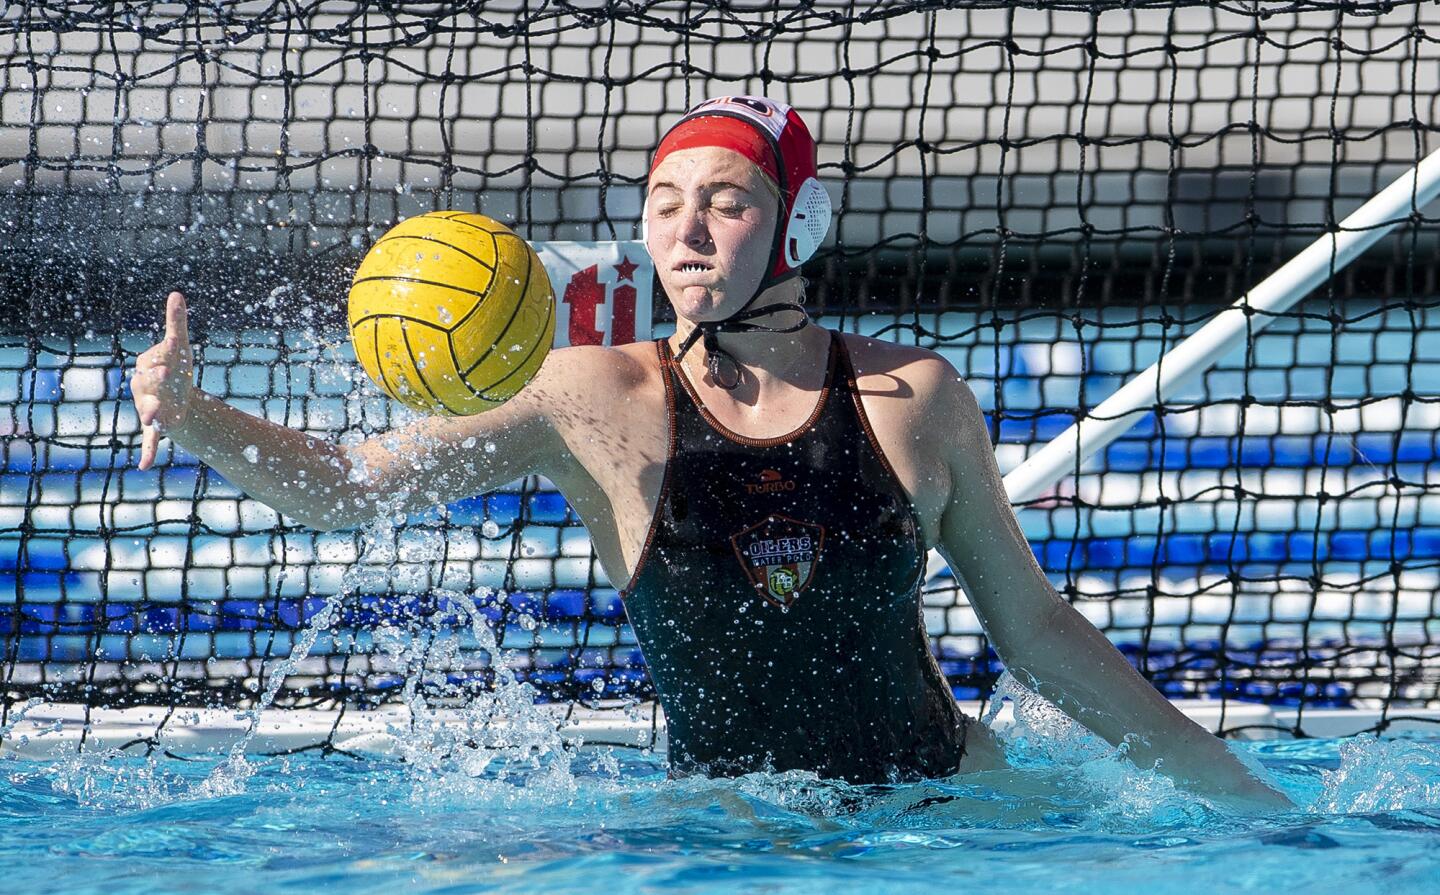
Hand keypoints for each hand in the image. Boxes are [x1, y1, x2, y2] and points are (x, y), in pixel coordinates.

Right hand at [132, 291, 194, 469]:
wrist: (177, 399)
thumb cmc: (176, 371)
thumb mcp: (179, 348)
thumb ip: (176, 322)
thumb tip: (176, 293)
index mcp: (149, 366)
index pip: (155, 358)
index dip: (165, 353)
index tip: (175, 344)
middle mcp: (144, 387)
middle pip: (148, 382)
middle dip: (156, 378)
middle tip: (165, 373)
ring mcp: (150, 407)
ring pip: (148, 409)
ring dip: (151, 413)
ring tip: (155, 418)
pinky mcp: (158, 426)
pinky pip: (150, 440)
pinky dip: (148, 452)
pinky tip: (144, 466)